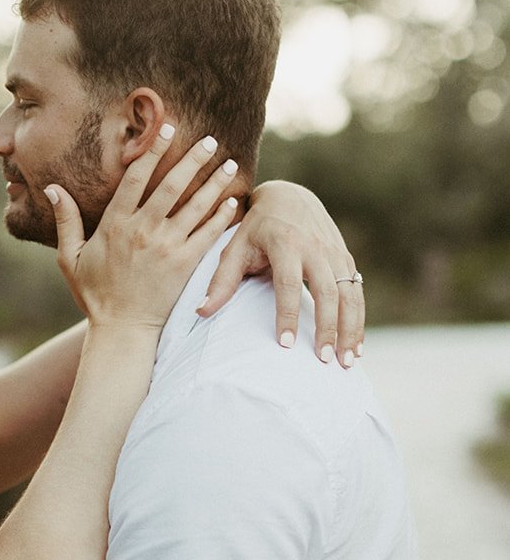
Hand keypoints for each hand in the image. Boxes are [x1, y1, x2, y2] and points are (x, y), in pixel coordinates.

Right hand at [49, 130, 238, 327]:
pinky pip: (208, 234)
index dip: (152, 150)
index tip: (166, 128)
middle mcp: (142, 231)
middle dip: (193, 159)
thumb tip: (52, 188)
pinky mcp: (185, 265)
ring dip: (214, 182)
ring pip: (196, 206)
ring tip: (230, 162)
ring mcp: (167, 247)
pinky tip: (233, 200)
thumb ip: (65, 221)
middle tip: (210, 139)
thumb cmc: (94, 294)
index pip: (136, 177)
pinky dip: (222, 216)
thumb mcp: (69, 258)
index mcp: (114, 224)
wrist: (122, 330)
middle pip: (172, 185)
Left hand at [198, 181, 363, 365]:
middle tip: (322, 360)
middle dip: (327, 328)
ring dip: (351, 329)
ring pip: (350, 294)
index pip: (287, 283)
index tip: (285, 344)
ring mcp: (335, 253)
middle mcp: (315, 247)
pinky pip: (357, 293)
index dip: (287, 314)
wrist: (289, 197)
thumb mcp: (235, 248)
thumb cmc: (255, 229)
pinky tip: (355, 347)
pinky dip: (358, 321)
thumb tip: (201, 312)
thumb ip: (221, 281)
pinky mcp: (346, 259)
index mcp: (285, 243)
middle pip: (327, 291)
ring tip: (347, 362)